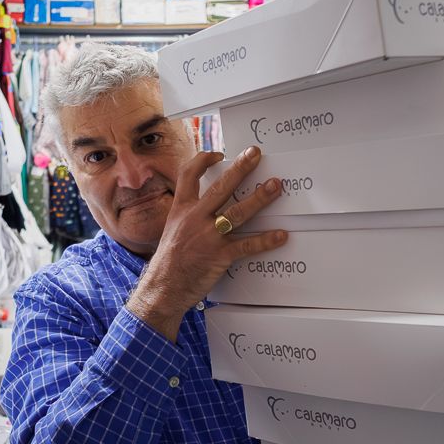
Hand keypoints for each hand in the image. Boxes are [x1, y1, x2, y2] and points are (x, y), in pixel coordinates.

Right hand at [127, 146, 288, 340]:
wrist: (162, 289)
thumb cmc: (168, 263)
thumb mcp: (172, 230)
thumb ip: (189, 216)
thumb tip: (210, 208)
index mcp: (181, 209)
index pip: (188, 175)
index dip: (203, 160)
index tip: (218, 154)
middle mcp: (194, 218)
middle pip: (221, 187)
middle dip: (240, 168)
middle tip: (255, 154)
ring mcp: (208, 236)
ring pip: (238, 212)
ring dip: (259, 198)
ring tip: (275, 186)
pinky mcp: (219, 256)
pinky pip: (247, 245)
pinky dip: (266, 240)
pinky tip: (280, 235)